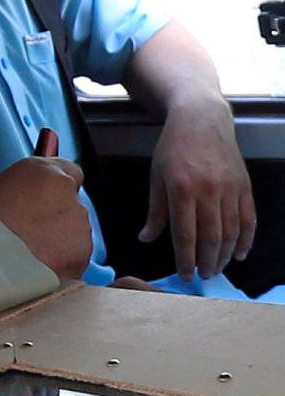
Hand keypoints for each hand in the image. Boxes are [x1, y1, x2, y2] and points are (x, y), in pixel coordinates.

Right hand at [0, 129, 90, 284]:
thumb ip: (15, 194)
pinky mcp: (82, 254)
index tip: (46, 203)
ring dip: (58, 246)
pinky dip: (61, 266)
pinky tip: (36, 271)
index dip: (55, 192)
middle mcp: (65, 192)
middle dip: (54, 222)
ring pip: (75, 236)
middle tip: (27, 237)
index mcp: (41, 171)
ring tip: (27, 258)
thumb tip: (17, 206)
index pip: (69, 171)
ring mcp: (78, 223)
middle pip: (70, 207)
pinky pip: (75, 261)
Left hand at [143, 98, 253, 278]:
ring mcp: (230, 188)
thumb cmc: (173, 148)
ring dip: (224, 254)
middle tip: (202, 276)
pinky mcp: (244, 185)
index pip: (185, 234)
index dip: (186, 259)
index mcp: (182, 189)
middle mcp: (209, 190)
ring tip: (216, 268)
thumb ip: (155, 211)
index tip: (184, 275)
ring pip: (231, 231)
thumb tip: (146, 239)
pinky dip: (246, 239)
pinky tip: (239, 253)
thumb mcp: (156, 176)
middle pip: (211, 237)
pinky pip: (248, 218)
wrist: (202, 119)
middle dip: (206, 262)